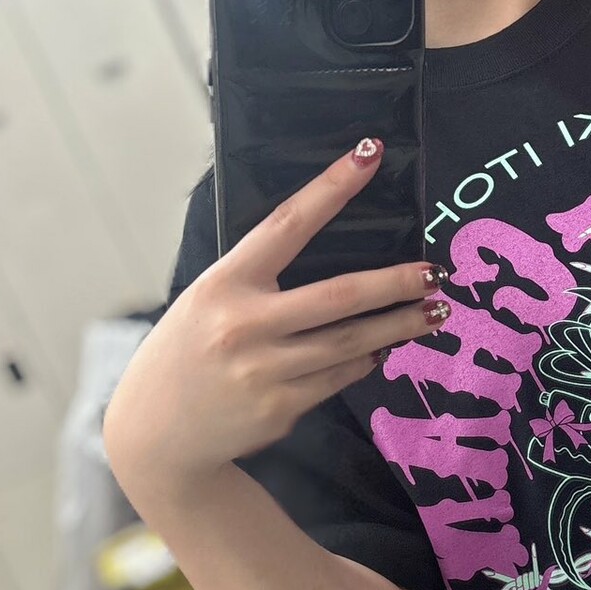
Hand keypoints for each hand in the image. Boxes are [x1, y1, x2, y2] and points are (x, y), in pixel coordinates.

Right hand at [104, 139, 447, 494]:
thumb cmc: (188, 352)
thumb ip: (259, 279)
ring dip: (399, 325)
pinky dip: (368, 359)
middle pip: (340, 297)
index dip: (331, 188)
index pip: (287, 224)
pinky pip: (340, 378)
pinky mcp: (280, 409)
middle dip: (395, 284)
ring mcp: (264, 372)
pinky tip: (385, 347)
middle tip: (435, 273)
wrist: (156, 434)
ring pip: (352, 343)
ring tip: (434, 312)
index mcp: (224, 284)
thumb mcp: (207, 299)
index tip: (368, 155)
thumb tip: (337, 253)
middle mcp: (244, 325)